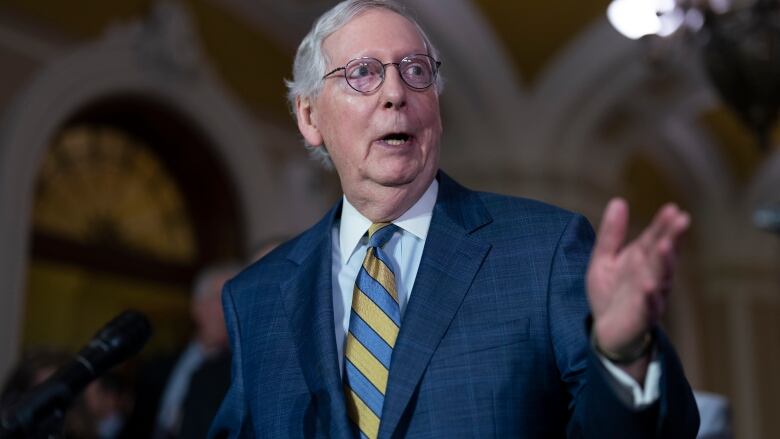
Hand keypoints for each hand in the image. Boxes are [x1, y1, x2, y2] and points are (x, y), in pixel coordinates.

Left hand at [587, 198, 689, 357]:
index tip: (672, 208)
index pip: (655, 238)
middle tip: (682, 219)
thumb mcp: (605, 258)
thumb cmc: (610, 293)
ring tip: (666, 246)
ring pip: (659, 278)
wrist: (606, 332)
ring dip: (664, 263)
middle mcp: (651, 276)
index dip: (663, 225)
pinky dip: (649, 297)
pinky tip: (649, 286)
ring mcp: (649, 297)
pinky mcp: (641, 317)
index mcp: (643, 260)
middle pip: (663, 255)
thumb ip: (612, 233)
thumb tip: (618, 201)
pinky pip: (647, 306)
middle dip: (672, 238)